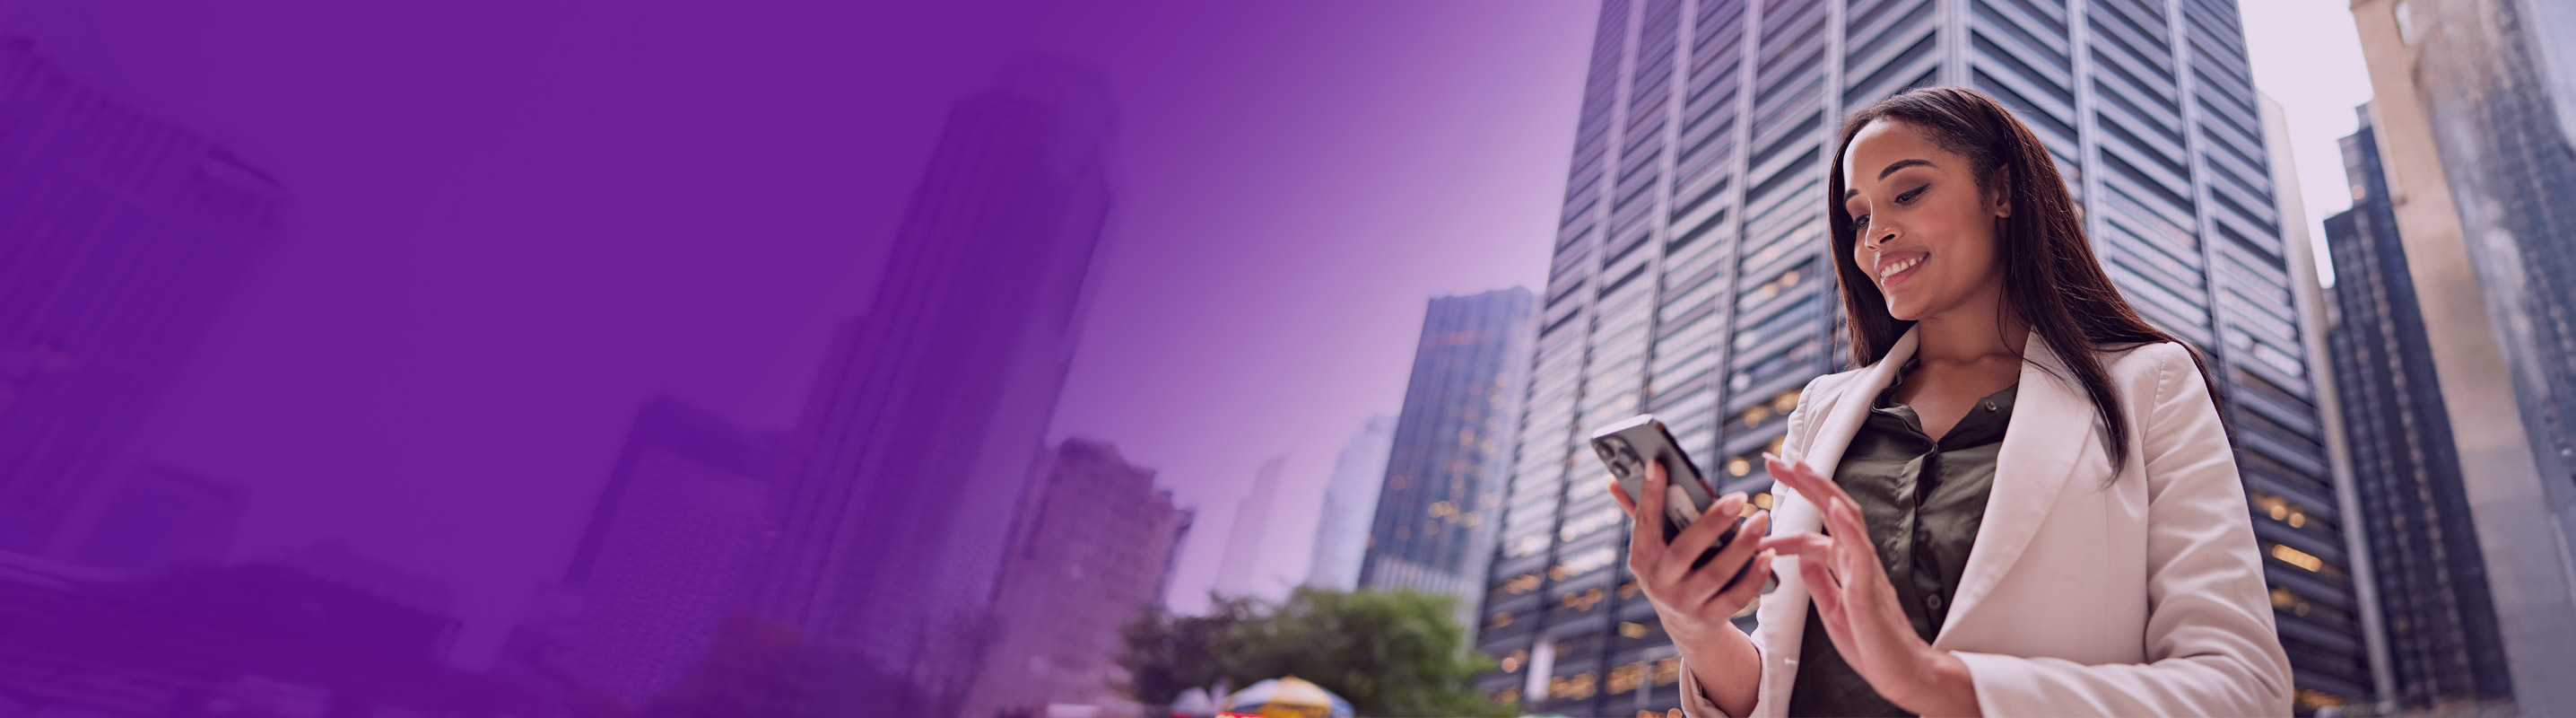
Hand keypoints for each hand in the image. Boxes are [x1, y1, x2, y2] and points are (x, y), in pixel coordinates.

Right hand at [1604, 461, 1774, 644]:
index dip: (1649, 493)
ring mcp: (1684, 603)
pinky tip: (1767, 555)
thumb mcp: (1651, 548)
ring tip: (1760, 519)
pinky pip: (1735, 597)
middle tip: (1739, 497)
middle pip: (1685, 550)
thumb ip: (1640, 512)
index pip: (1644, 522)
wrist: (1685, 626)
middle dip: (1712, 522)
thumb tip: (1613, 479)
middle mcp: (1659, 582)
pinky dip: (1753, 576)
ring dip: (1741, 546)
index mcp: (1641, 557)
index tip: (1658, 463)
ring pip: (1715, 574)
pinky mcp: (1710, 618)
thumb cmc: (1670, 570)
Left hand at [1763, 452, 1979, 715]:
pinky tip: (1834, 509)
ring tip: (1800, 467)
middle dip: (1804, 482)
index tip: (1760, 503)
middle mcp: (1856, 561)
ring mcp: (1866, 571)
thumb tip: (1803, 561)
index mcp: (1845, 567)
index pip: (1813, 533)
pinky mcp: (1871, 590)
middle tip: (1775, 458)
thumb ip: (1820, 583)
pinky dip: (1848, 528)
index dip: (1787, 517)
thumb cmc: (1871, 645)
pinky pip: (1861, 554)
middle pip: (1831, 510)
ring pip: (1846, 520)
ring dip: (1823, 491)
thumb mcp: (1832, 611)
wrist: (1901, 673)